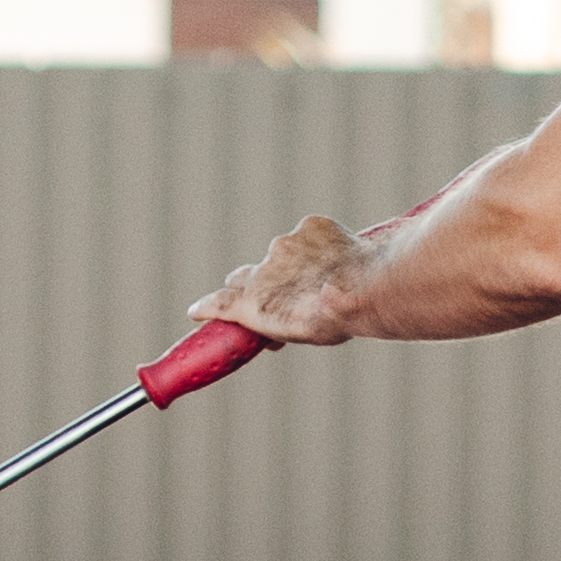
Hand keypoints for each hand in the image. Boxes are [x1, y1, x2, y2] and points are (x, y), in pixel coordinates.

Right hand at [200, 213, 380, 345]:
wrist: (363, 288)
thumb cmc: (333, 320)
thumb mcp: (298, 335)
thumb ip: (279, 325)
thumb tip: (276, 332)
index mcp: (253, 302)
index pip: (220, 302)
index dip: (210, 307)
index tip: (198, 310)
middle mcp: (262, 270)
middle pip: (246, 275)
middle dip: (255, 284)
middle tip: (278, 296)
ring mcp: (285, 245)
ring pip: (285, 254)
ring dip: (297, 265)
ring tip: (326, 280)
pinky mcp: (310, 226)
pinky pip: (311, 235)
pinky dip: (320, 246)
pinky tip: (339, 258)